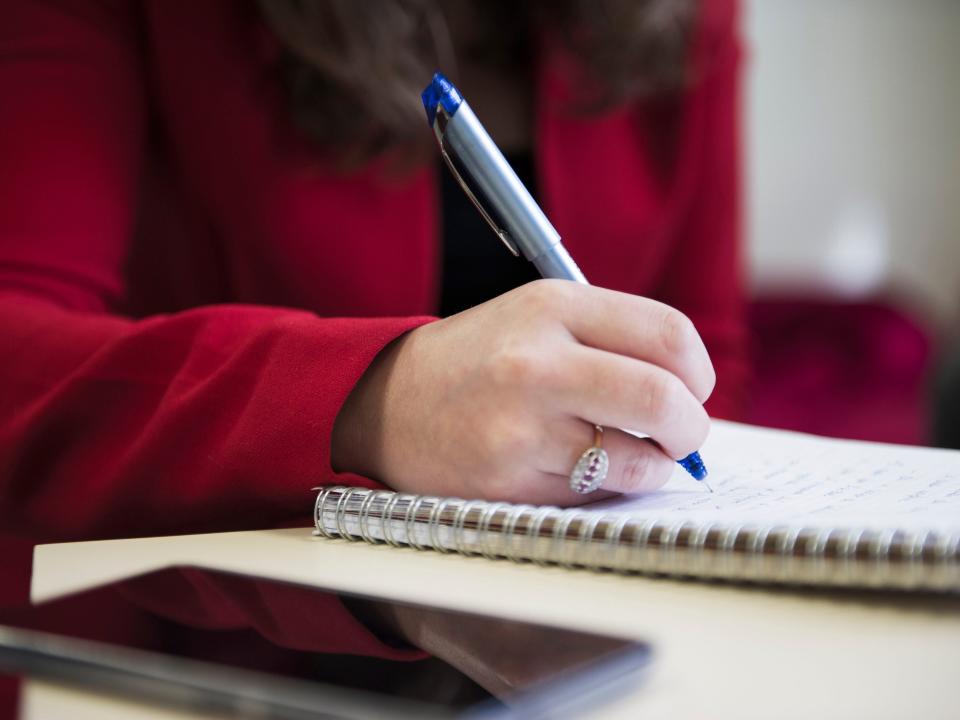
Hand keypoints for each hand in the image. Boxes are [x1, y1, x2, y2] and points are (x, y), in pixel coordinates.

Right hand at [332, 280, 714, 505]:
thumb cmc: (479, 360)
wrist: (387, 402)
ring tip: (626, 454)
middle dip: (690, 428)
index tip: (691, 389)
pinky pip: (594, 495)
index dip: (697, 372)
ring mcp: (520, 427)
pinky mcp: (508, 481)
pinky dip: (604, 488)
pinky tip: (576, 468)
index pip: (668, 335)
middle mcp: (536, 363)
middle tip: (681, 436)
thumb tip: (692, 394)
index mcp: (551, 307)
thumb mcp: (537, 317)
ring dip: (650, 466)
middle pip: (663, 399)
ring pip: (637, 461)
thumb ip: (613, 339)